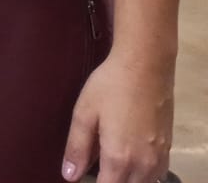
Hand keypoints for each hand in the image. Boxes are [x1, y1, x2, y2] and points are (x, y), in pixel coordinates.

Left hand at [61, 54, 173, 182]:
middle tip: (94, 167)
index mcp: (119, 158)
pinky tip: (129, 159)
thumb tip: (69, 176)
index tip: (84, 177)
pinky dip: (142, 174)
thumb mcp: (84, 113)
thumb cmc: (110, 86)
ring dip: (127, 179)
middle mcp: (143, 164)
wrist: (146, 66)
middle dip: (110, 181)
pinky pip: (156, 174)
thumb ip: (77, 147)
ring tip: (109, 164)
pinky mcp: (168, 148)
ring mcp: (159, 157)